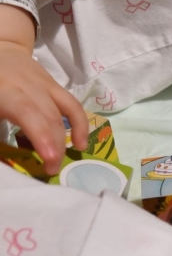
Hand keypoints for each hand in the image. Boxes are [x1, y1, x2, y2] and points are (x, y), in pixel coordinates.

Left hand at [0, 42, 87, 174]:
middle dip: (54, 145)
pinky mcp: (55, 87)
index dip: (41, 136)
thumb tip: (4, 159)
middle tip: (51, 170)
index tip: (49, 161)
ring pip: (65, 110)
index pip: (27, 112)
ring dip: (70, 136)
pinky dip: (80, 124)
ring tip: (69, 158)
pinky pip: (73, 105)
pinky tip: (80, 143)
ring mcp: (45, 85)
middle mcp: (27, 86)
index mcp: (5, 91)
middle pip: (49, 116)